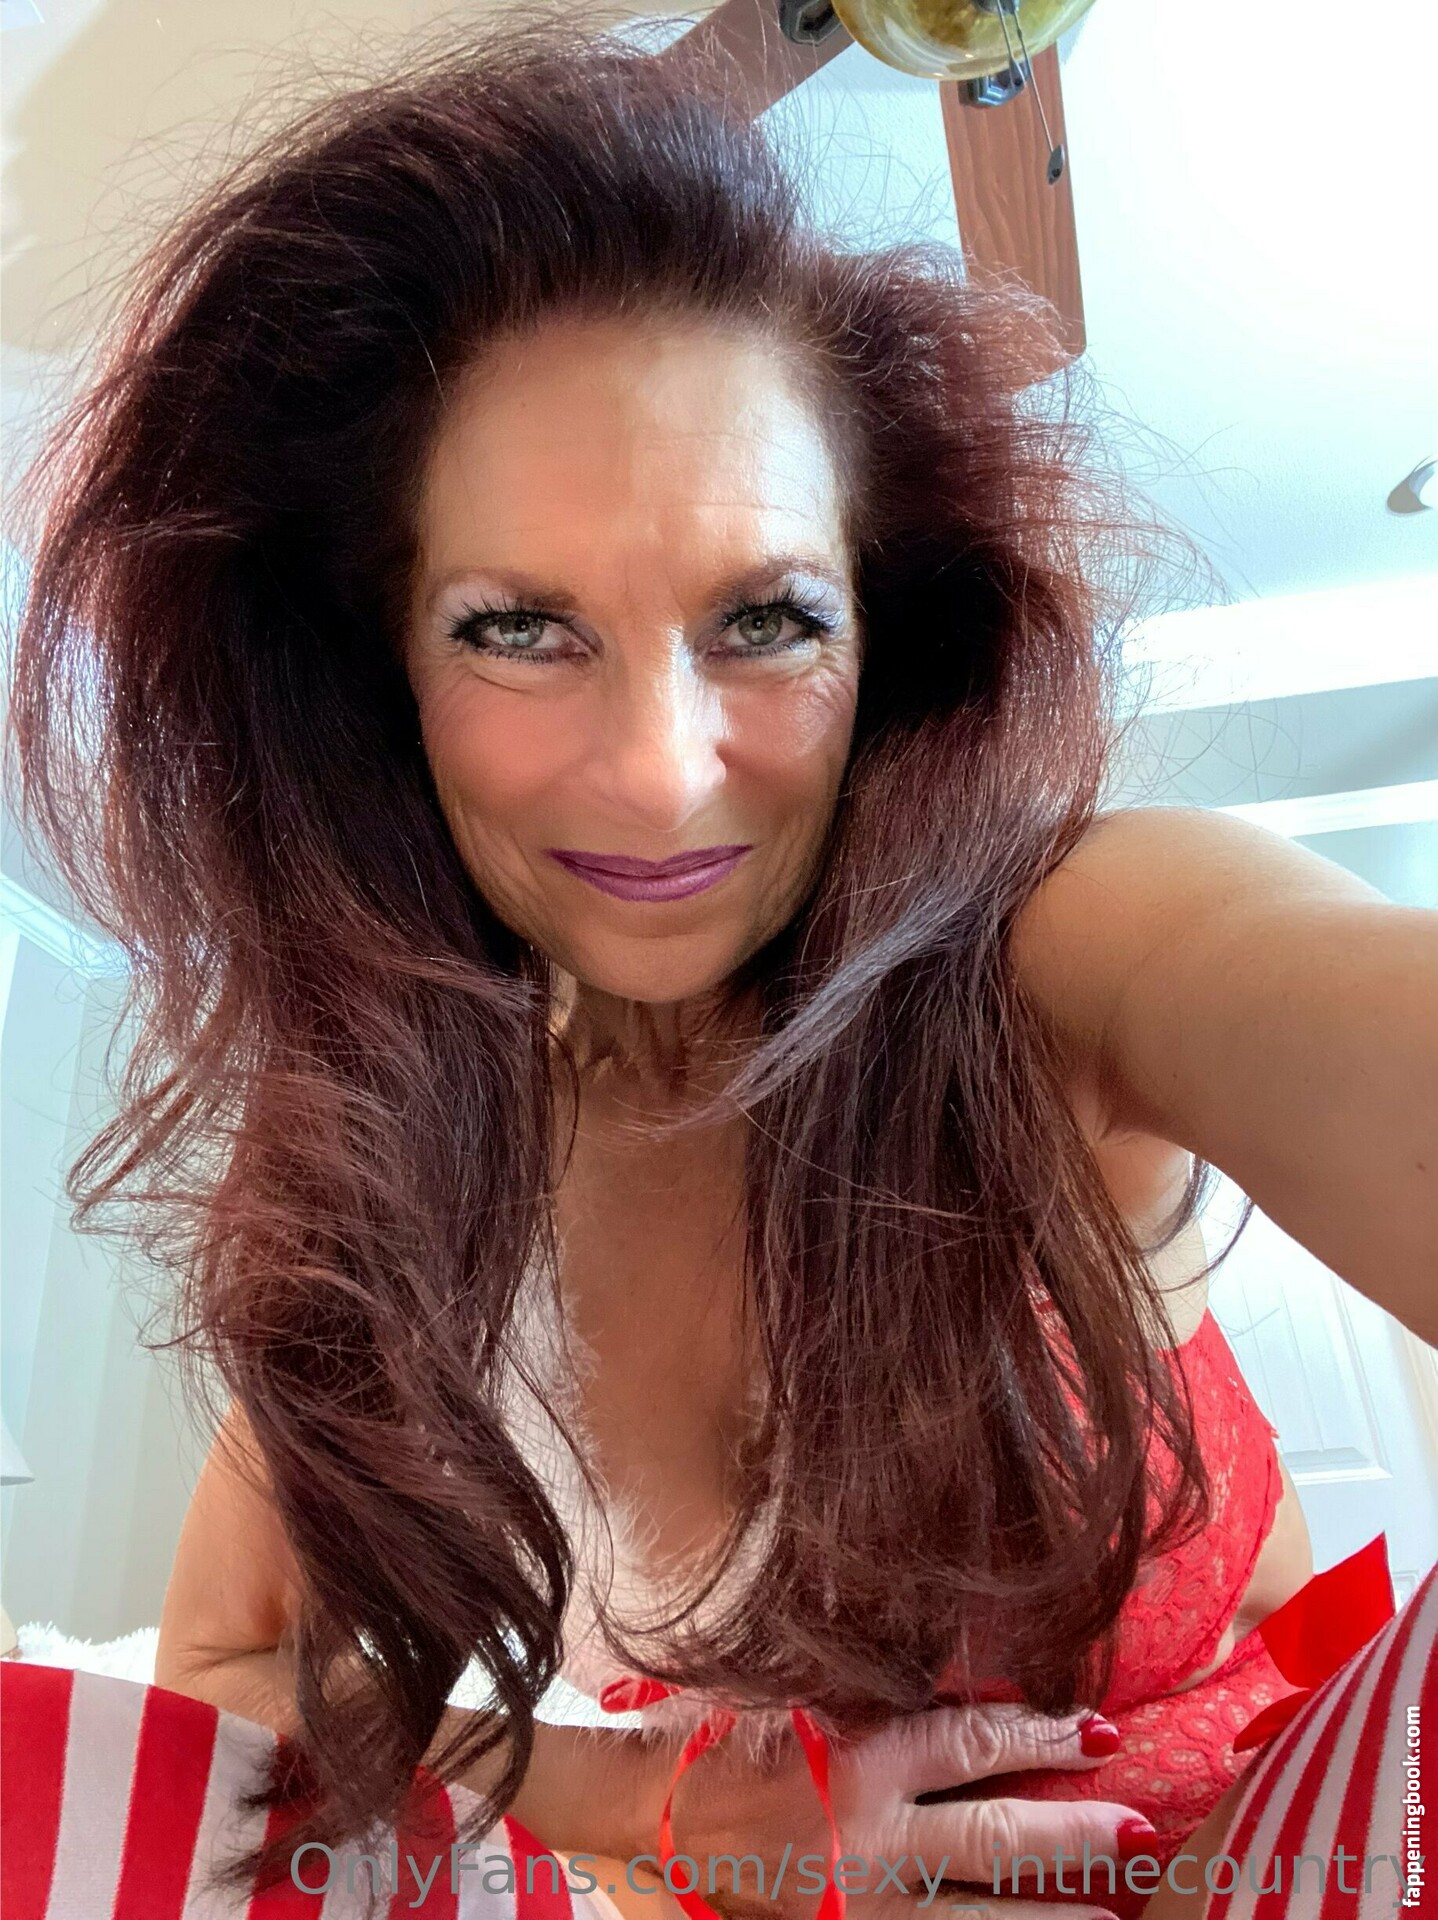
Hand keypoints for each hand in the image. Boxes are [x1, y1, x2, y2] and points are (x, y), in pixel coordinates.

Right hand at [650, 1702, 1149, 1919]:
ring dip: (1049, 1916)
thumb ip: (884, 1699)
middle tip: (1138, 1830)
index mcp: (859, 1760)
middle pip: (993, 1839)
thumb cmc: (733, 1740)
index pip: (969, 1743)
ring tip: (1114, 1916)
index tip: (1091, 1727)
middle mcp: (871, 1837)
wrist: (659, 1816)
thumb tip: (974, 1693)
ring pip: (976, 1919)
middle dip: (1072, 1835)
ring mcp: (864, 1904)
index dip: (1036, 1735)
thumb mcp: (808, 1699)